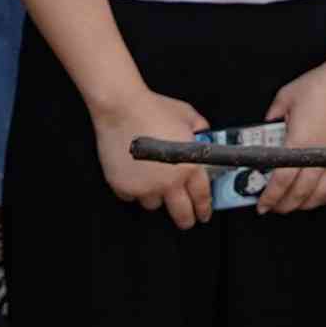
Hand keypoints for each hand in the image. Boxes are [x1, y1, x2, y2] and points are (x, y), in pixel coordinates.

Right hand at [92, 84, 214, 227]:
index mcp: (189, 166)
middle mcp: (169, 182)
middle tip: (186, 219)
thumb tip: (204, 134)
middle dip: (186, 219)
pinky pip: (131, 196)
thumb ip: (200, 129)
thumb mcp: (187, 115)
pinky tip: (134, 174)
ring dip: (156, 196)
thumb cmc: (153, 109)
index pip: (202, 197)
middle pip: (182, 214)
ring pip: (154, 204)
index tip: (203, 214)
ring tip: (152, 181)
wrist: (121, 107)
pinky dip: (133, 189)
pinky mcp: (124, 186)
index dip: (204, 209)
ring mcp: (145, 187)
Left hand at [254, 57, 325, 215]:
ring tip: (294, 204)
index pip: (281, 181)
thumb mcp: (286, 96)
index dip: (270, 197)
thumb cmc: (322, 83)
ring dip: (305, 204)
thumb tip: (267, 125)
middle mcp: (319, 155)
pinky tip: (321, 197)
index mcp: (299, 143)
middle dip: (284, 204)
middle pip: (299, 193)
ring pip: (320, 194)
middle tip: (274, 206)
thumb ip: (273, 114)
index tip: (262, 204)